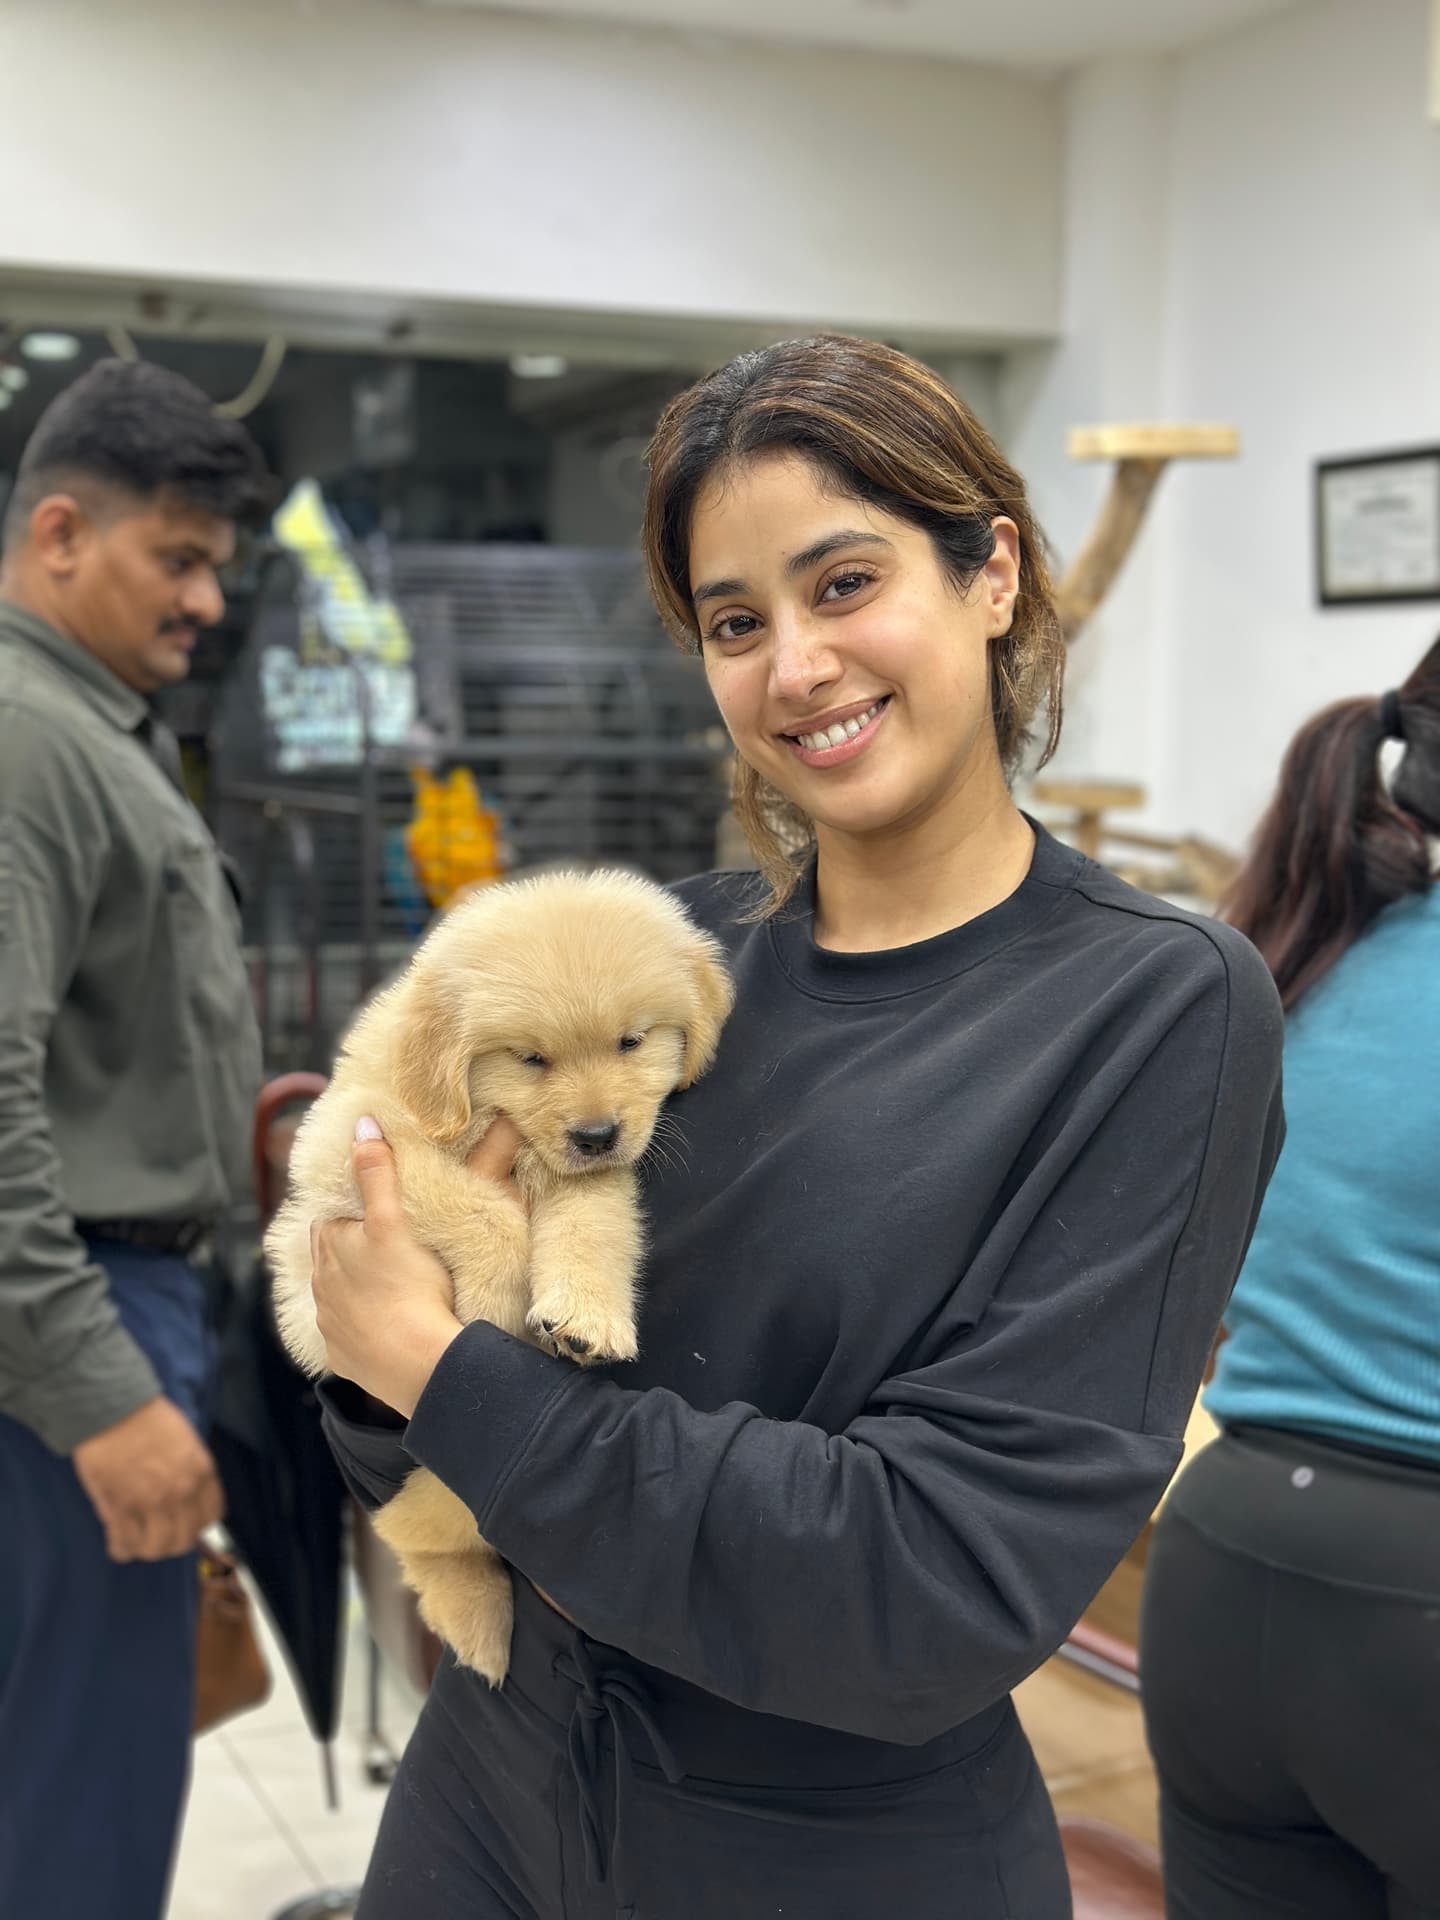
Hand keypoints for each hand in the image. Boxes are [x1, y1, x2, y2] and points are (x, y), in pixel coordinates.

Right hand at [72, 1395, 223, 1562]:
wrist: (113, 1406)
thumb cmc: (149, 1417)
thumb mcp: (186, 1441)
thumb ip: (190, 1474)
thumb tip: (185, 1504)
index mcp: (201, 1471)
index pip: (211, 1516)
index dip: (197, 1525)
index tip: (186, 1524)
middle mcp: (181, 1491)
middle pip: (183, 1539)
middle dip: (172, 1543)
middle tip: (160, 1538)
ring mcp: (150, 1501)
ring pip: (156, 1547)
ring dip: (147, 1550)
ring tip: (139, 1543)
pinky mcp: (120, 1506)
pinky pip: (124, 1542)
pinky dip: (122, 1550)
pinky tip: (120, 1547)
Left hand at [311, 1116, 524, 1417]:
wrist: (417, 1361)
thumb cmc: (408, 1286)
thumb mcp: (394, 1221)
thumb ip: (377, 1172)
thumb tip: (362, 1122)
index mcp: (328, 1247)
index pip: (330, 1217)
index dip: (351, 1210)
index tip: (374, 1211)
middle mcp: (319, 1285)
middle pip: (330, 1255)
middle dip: (350, 1247)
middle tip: (385, 1243)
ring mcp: (330, 1324)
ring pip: (336, 1294)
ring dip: (354, 1287)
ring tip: (387, 1283)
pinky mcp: (344, 1355)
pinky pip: (348, 1334)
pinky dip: (362, 1326)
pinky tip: (386, 1324)